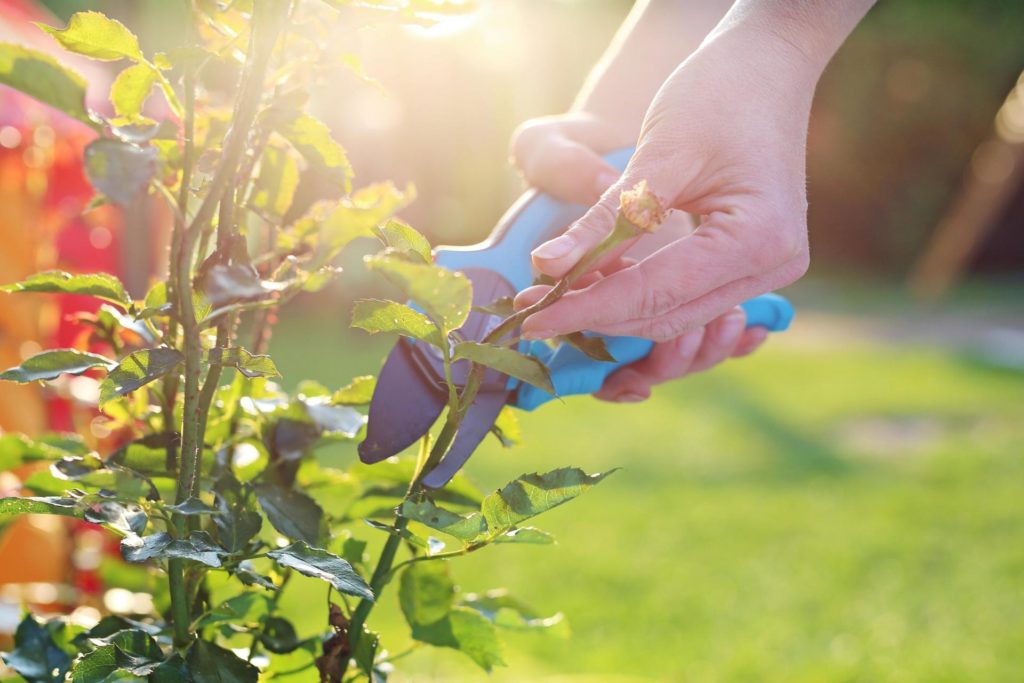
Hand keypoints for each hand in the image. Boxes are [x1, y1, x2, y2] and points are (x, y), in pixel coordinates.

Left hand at [511, 113, 769, 401]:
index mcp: (757, 239)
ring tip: (556, 295)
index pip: (655, 294)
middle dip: (595, 316)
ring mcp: (767, 271)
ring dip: (614, 312)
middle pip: (666, 317)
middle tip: (531, 308)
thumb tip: (547, 267)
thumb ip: (606, 219)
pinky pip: (687, 298)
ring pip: (675, 317)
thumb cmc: (716, 94)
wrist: (765, 66)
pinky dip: (639, 296)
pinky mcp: (751, 266)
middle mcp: (772, 267)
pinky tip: (594, 283)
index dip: (587, 309)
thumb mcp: (658, 154)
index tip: (530, 318)